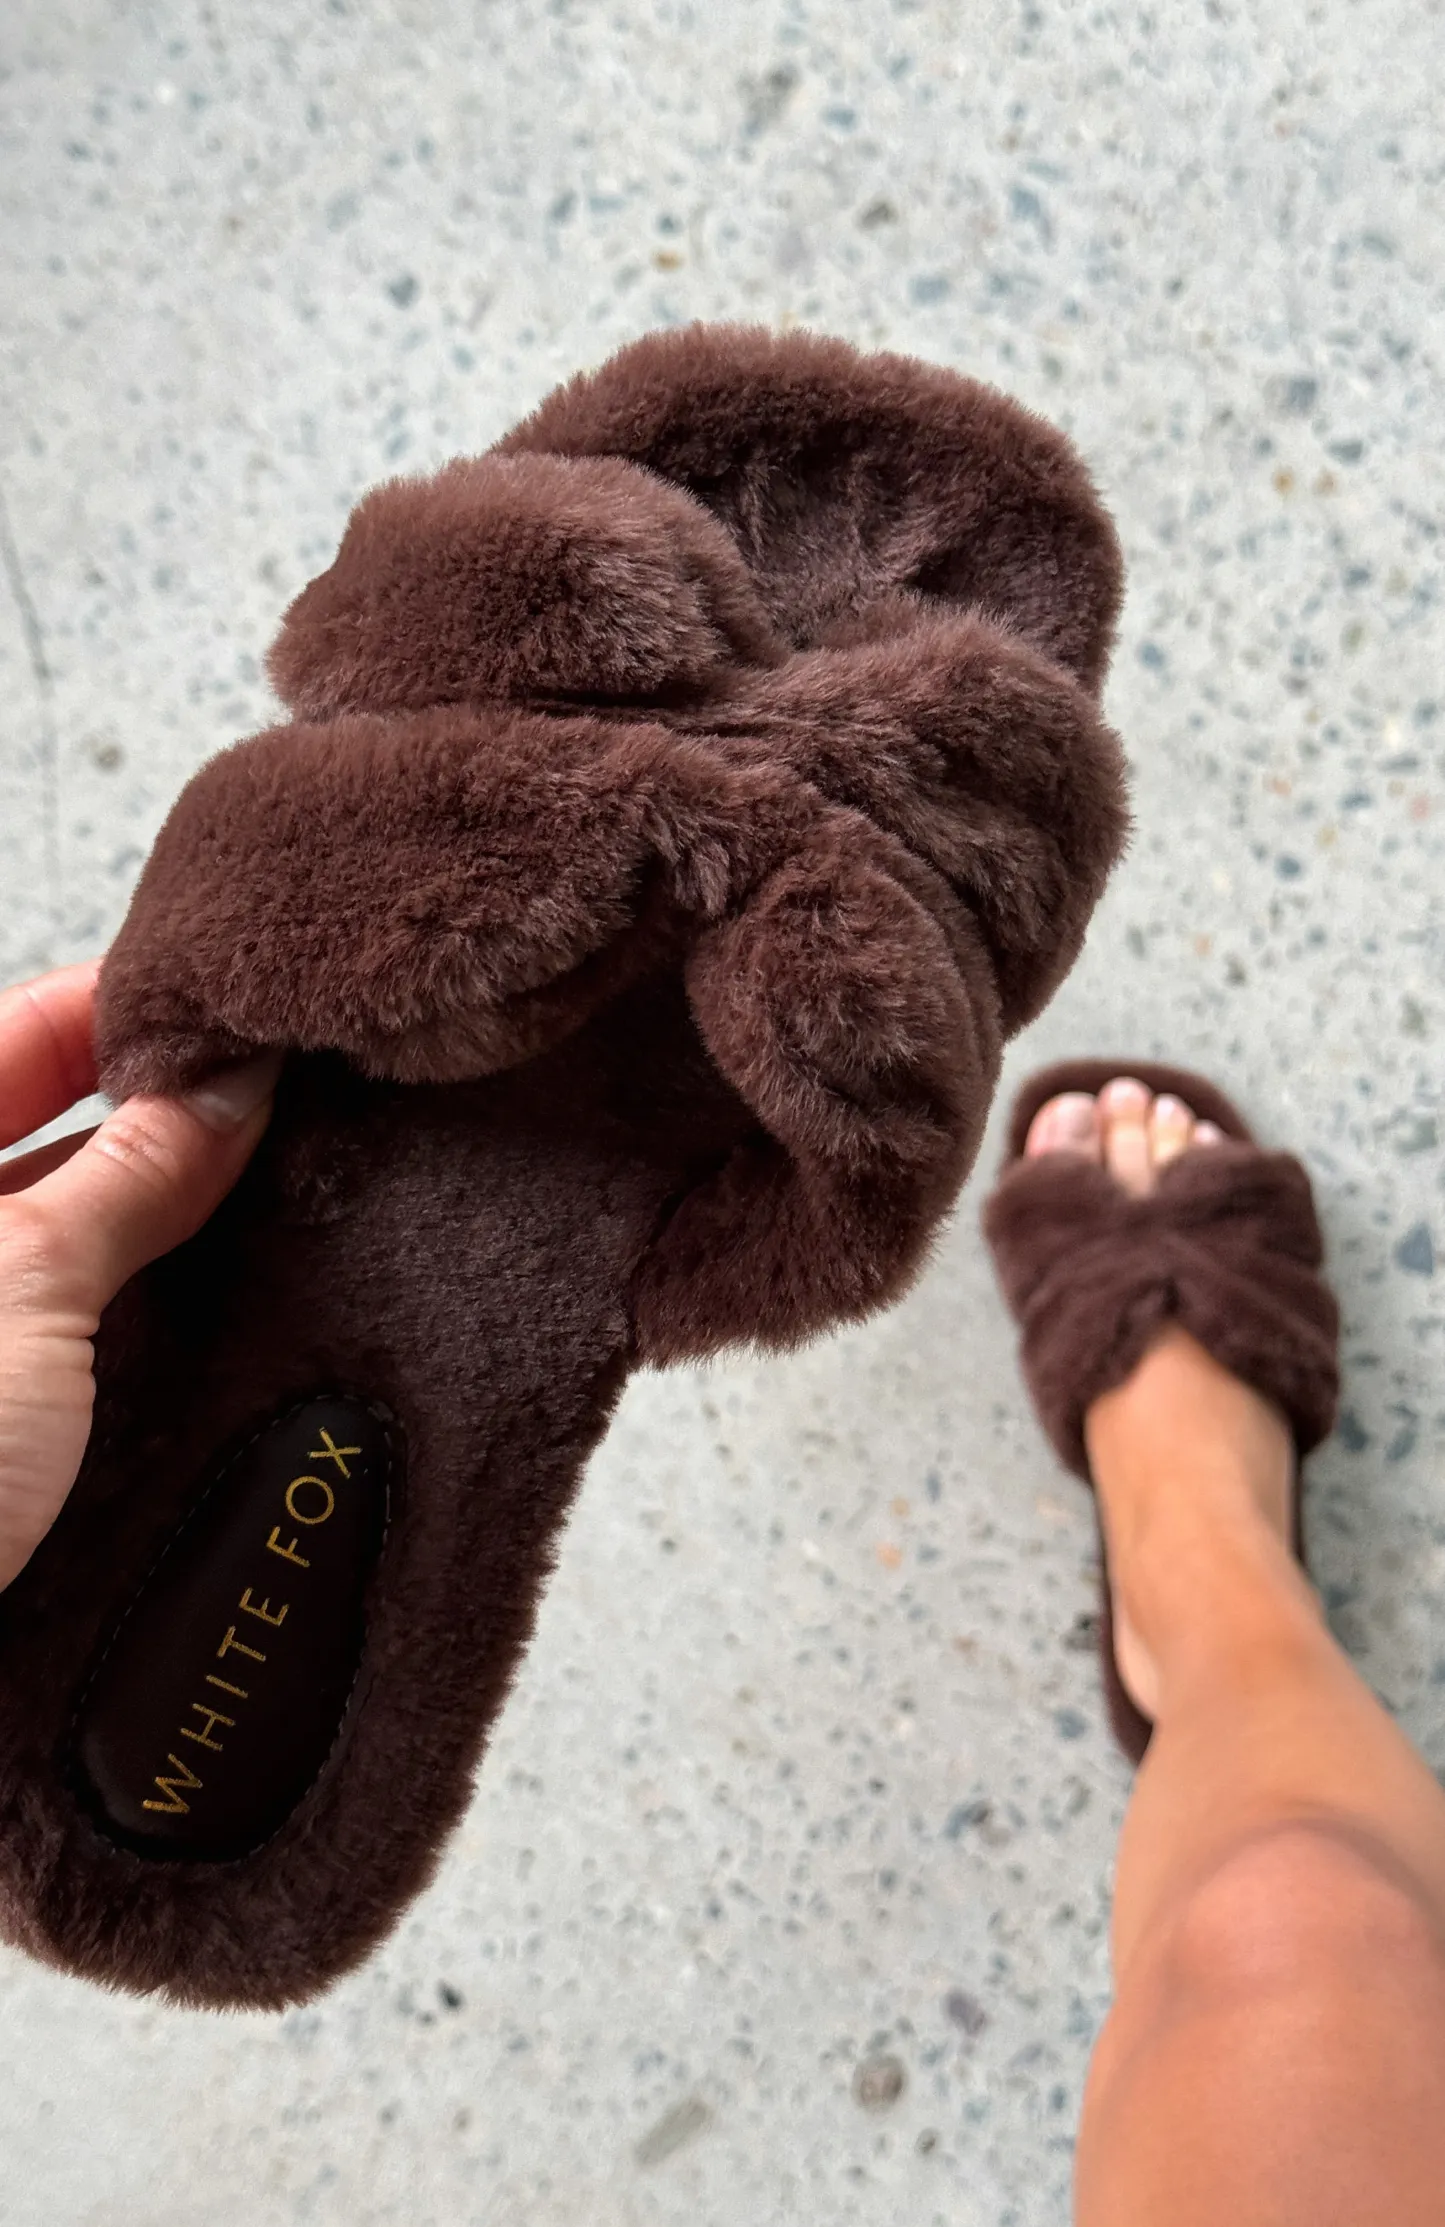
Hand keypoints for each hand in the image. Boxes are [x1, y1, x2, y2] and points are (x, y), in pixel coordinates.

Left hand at [0, 962, 277, 1589]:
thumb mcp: (22, 1286)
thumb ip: (132, 1175)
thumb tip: (229, 1085)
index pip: (23, 1034)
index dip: (136, 1012)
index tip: (252, 1016)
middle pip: (55, 1140)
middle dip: (173, 1121)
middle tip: (296, 1111)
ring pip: (81, 1246)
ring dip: (177, 1234)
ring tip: (296, 1215)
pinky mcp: (2, 1430)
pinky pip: (93, 1345)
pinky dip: (165, 1329)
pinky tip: (246, 1328)